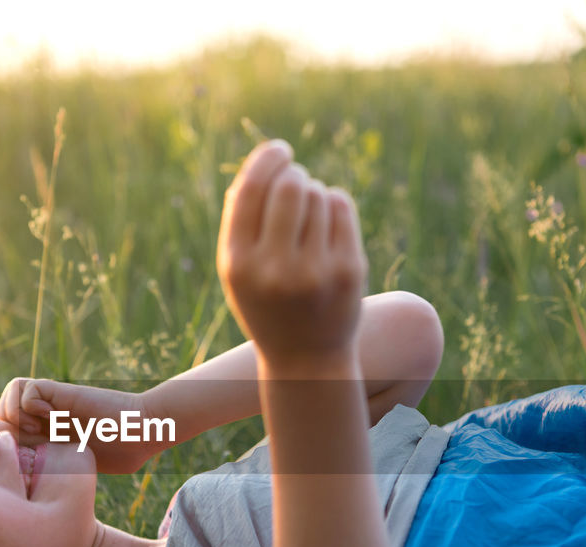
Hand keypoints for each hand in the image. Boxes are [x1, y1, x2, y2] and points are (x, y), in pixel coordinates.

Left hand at [0, 377, 160, 474]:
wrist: (143, 430)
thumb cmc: (126, 452)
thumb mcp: (87, 469)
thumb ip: (68, 476)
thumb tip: (60, 510)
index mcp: (49, 436)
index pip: (8, 434)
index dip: (6, 447)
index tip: (20, 462)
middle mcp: (47, 418)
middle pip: (3, 414)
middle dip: (5, 431)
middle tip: (24, 444)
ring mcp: (53, 404)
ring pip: (10, 395)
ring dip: (14, 414)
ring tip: (34, 429)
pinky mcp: (61, 392)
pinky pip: (26, 388)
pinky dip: (30, 404)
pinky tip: (48, 418)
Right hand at [216, 139, 368, 373]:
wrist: (305, 358)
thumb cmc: (266, 303)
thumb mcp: (238, 270)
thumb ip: (240, 221)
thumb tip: (262, 164)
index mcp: (238, 264)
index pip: (250, 190)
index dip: (266, 159)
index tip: (280, 150)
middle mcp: (274, 269)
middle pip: (289, 185)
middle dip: (294, 174)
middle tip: (296, 182)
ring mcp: (314, 271)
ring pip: (318, 194)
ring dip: (314, 194)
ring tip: (309, 218)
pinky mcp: (348, 270)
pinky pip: (342, 207)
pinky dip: (335, 205)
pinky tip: (329, 224)